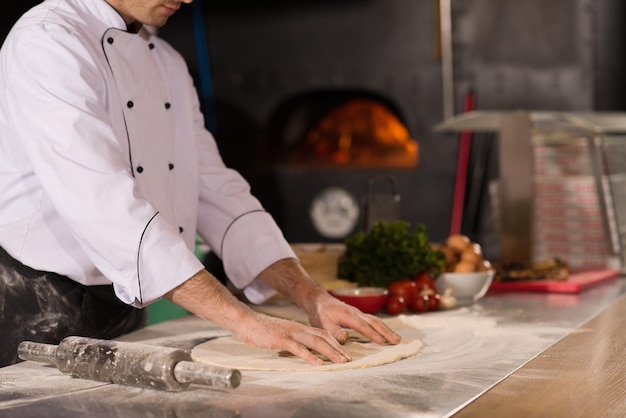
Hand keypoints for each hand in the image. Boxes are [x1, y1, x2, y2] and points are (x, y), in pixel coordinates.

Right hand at [235, 310, 352, 365]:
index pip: (322, 333)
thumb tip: (303, 349)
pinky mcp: (281, 339)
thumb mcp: (283, 334)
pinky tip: (318, 363)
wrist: (247, 322)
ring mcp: (290, 333)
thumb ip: (294, 340)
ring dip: (329, 352)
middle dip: (337, 348)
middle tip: (348, 358)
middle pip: (323, 337)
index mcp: (299, 327)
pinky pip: (298, 348)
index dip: (335, 342)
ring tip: (339, 361)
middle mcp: (298, 328)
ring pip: (315, 342)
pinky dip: (310, 356)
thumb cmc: (263, 330)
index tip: (344, 352)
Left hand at [303, 290, 400, 345]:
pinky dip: (382, 326)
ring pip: (376, 320)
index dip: (372, 334)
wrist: (319, 300)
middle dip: (386, 332)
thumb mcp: (323, 324)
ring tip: (397, 339)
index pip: (362, 326)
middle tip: (397, 341)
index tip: (382, 342)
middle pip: (374, 322)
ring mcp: (359, 313)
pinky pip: (373, 320)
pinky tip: (387, 332)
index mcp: (347, 315)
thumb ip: (334, 331)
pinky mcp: (359, 314)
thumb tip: (346, 338)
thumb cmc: (320, 314)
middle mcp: (356, 312)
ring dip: (387, 329)